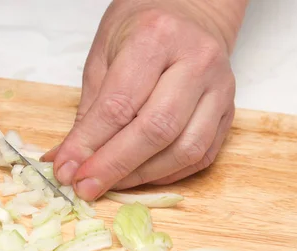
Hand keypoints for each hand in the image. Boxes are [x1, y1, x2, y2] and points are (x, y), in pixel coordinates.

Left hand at [42, 0, 247, 200]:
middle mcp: (197, 61)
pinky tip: (140, 176)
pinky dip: (167, 174)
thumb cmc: (141, 30)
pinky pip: (200, 156)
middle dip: (114, 166)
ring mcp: (220, 88)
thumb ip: (89, 110)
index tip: (66, 169)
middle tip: (85, 187)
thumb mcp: (103, 55)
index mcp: (156, 38)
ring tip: (110, 184)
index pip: (119, 104)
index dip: (89, 144)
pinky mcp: (230, 112)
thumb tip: (66, 160)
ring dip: (141, 176)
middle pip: (156, 130)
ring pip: (185, 149)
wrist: (189, 14)